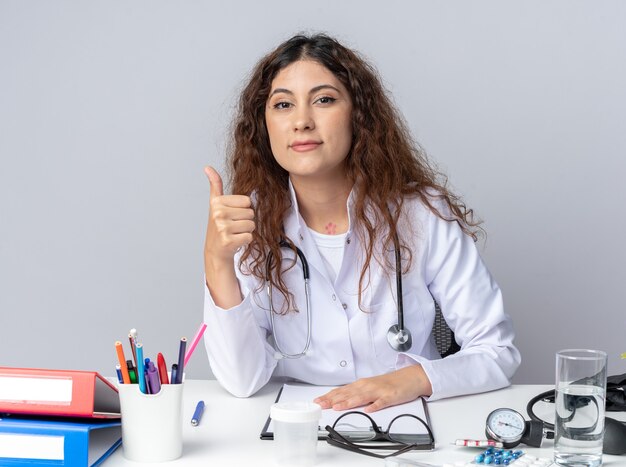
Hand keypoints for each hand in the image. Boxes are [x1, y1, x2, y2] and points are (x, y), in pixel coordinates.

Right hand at [204, 166, 254, 263]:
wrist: (215, 251)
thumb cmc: (218, 226)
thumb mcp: (215, 204)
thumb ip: (215, 185)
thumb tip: (208, 167)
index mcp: (217, 202)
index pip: (247, 201)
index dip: (243, 209)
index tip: (231, 216)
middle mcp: (218, 213)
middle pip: (251, 213)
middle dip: (245, 221)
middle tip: (233, 227)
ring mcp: (222, 228)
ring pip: (251, 225)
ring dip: (246, 231)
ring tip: (234, 233)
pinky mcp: (228, 241)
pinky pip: (250, 236)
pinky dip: (245, 241)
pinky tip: (235, 241)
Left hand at [313, 365, 432, 412]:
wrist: (409, 377)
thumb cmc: (389, 383)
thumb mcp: (369, 387)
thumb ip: (355, 393)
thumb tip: (339, 400)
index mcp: (361, 385)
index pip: (341, 391)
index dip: (328, 396)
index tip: (317, 401)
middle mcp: (367, 386)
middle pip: (347, 394)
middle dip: (333, 400)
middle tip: (320, 405)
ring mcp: (379, 391)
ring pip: (361, 397)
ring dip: (349, 402)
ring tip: (338, 407)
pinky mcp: (390, 396)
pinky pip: (382, 402)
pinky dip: (375, 405)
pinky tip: (369, 410)